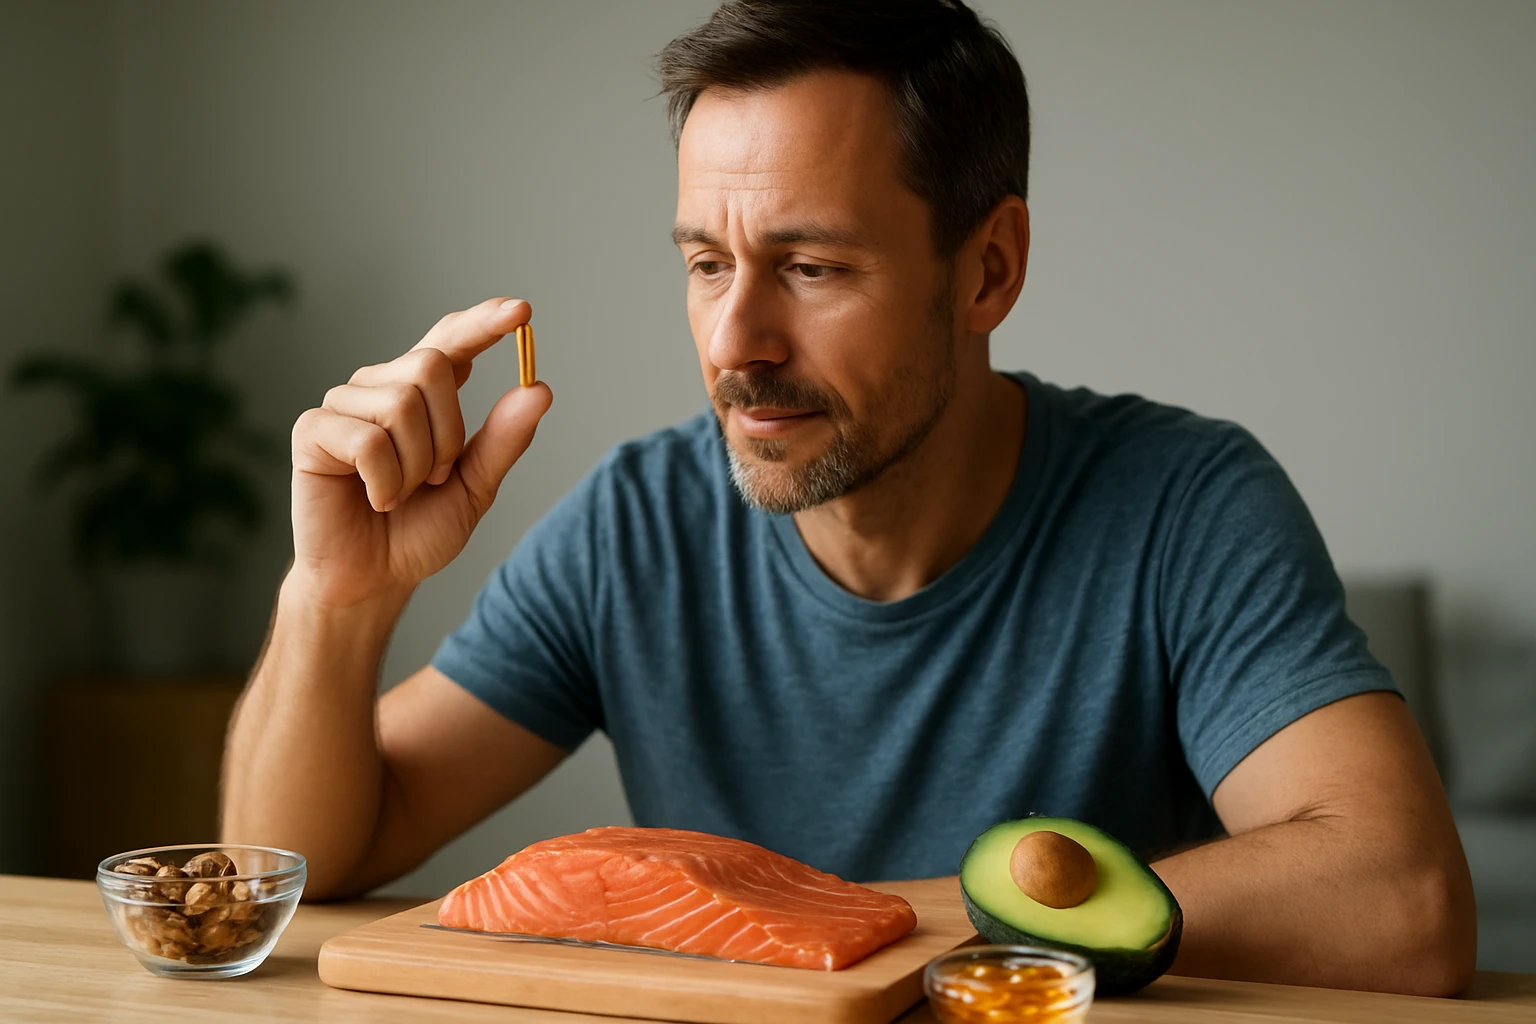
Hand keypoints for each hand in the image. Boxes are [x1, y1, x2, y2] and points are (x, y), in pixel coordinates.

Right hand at [289, 297, 551, 606]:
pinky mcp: (313, 430)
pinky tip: (374, 499)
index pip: (453, 340)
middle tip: (434, 478)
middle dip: (449, 433)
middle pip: (432, 366)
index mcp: (421, 392)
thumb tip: (540, 389)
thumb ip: (505, 440)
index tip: (522, 311)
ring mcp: (343, 404)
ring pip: (401, 404)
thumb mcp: (475, 487)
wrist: (373, 578)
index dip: (484, 322)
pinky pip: (368, 441)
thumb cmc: (418, 530)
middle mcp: (381, 386)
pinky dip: (385, 481)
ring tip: (399, 492)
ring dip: (416, 465)